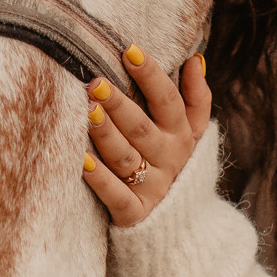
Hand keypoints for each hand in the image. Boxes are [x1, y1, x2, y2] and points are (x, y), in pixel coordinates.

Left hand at [80, 45, 210, 228]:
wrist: (180, 225)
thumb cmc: (174, 164)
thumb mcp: (192, 133)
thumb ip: (196, 98)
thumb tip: (196, 59)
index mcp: (180, 135)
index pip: (168, 100)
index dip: (150, 75)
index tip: (129, 50)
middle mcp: (168, 159)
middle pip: (142, 128)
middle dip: (119, 104)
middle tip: (96, 82)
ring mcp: (152, 186)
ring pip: (126, 157)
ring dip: (106, 134)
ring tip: (87, 111)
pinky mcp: (135, 213)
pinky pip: (116, 195)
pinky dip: (98, 179)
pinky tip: (80, 160)